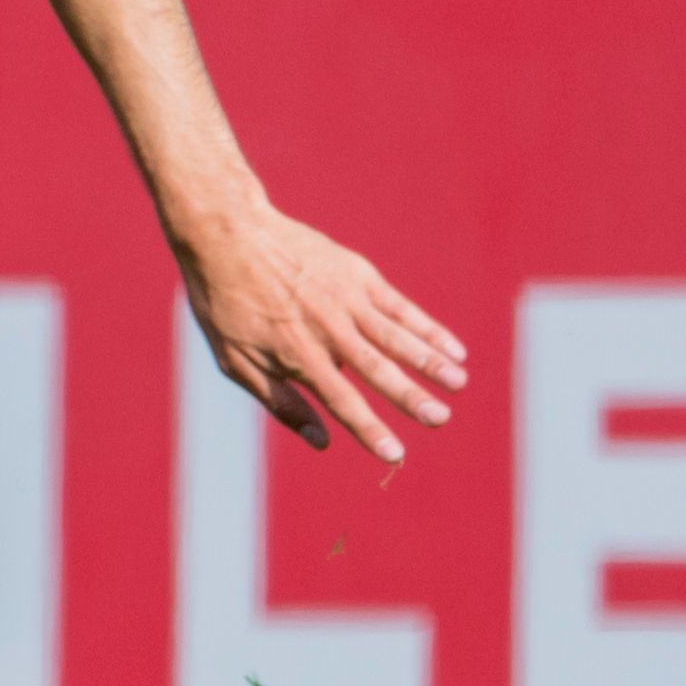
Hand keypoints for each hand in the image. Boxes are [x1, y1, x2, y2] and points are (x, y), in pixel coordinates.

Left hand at [180, 204, 468, 462]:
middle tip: (440, 420)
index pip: (340, 400)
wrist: (227, 232)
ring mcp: (345, 299)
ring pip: (396, 336)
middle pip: (376, 369)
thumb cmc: (226, 303)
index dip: (369, 429)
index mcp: (296, 353)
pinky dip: (428, 328)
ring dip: (430, 361)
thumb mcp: (235, 359)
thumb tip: (321, 441)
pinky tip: (454, 349)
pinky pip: (400, 306)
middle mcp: (326, 328)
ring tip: (459, 384)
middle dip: (411, 397)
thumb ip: (280, 401)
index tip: (396, 454)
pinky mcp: (357, 275)